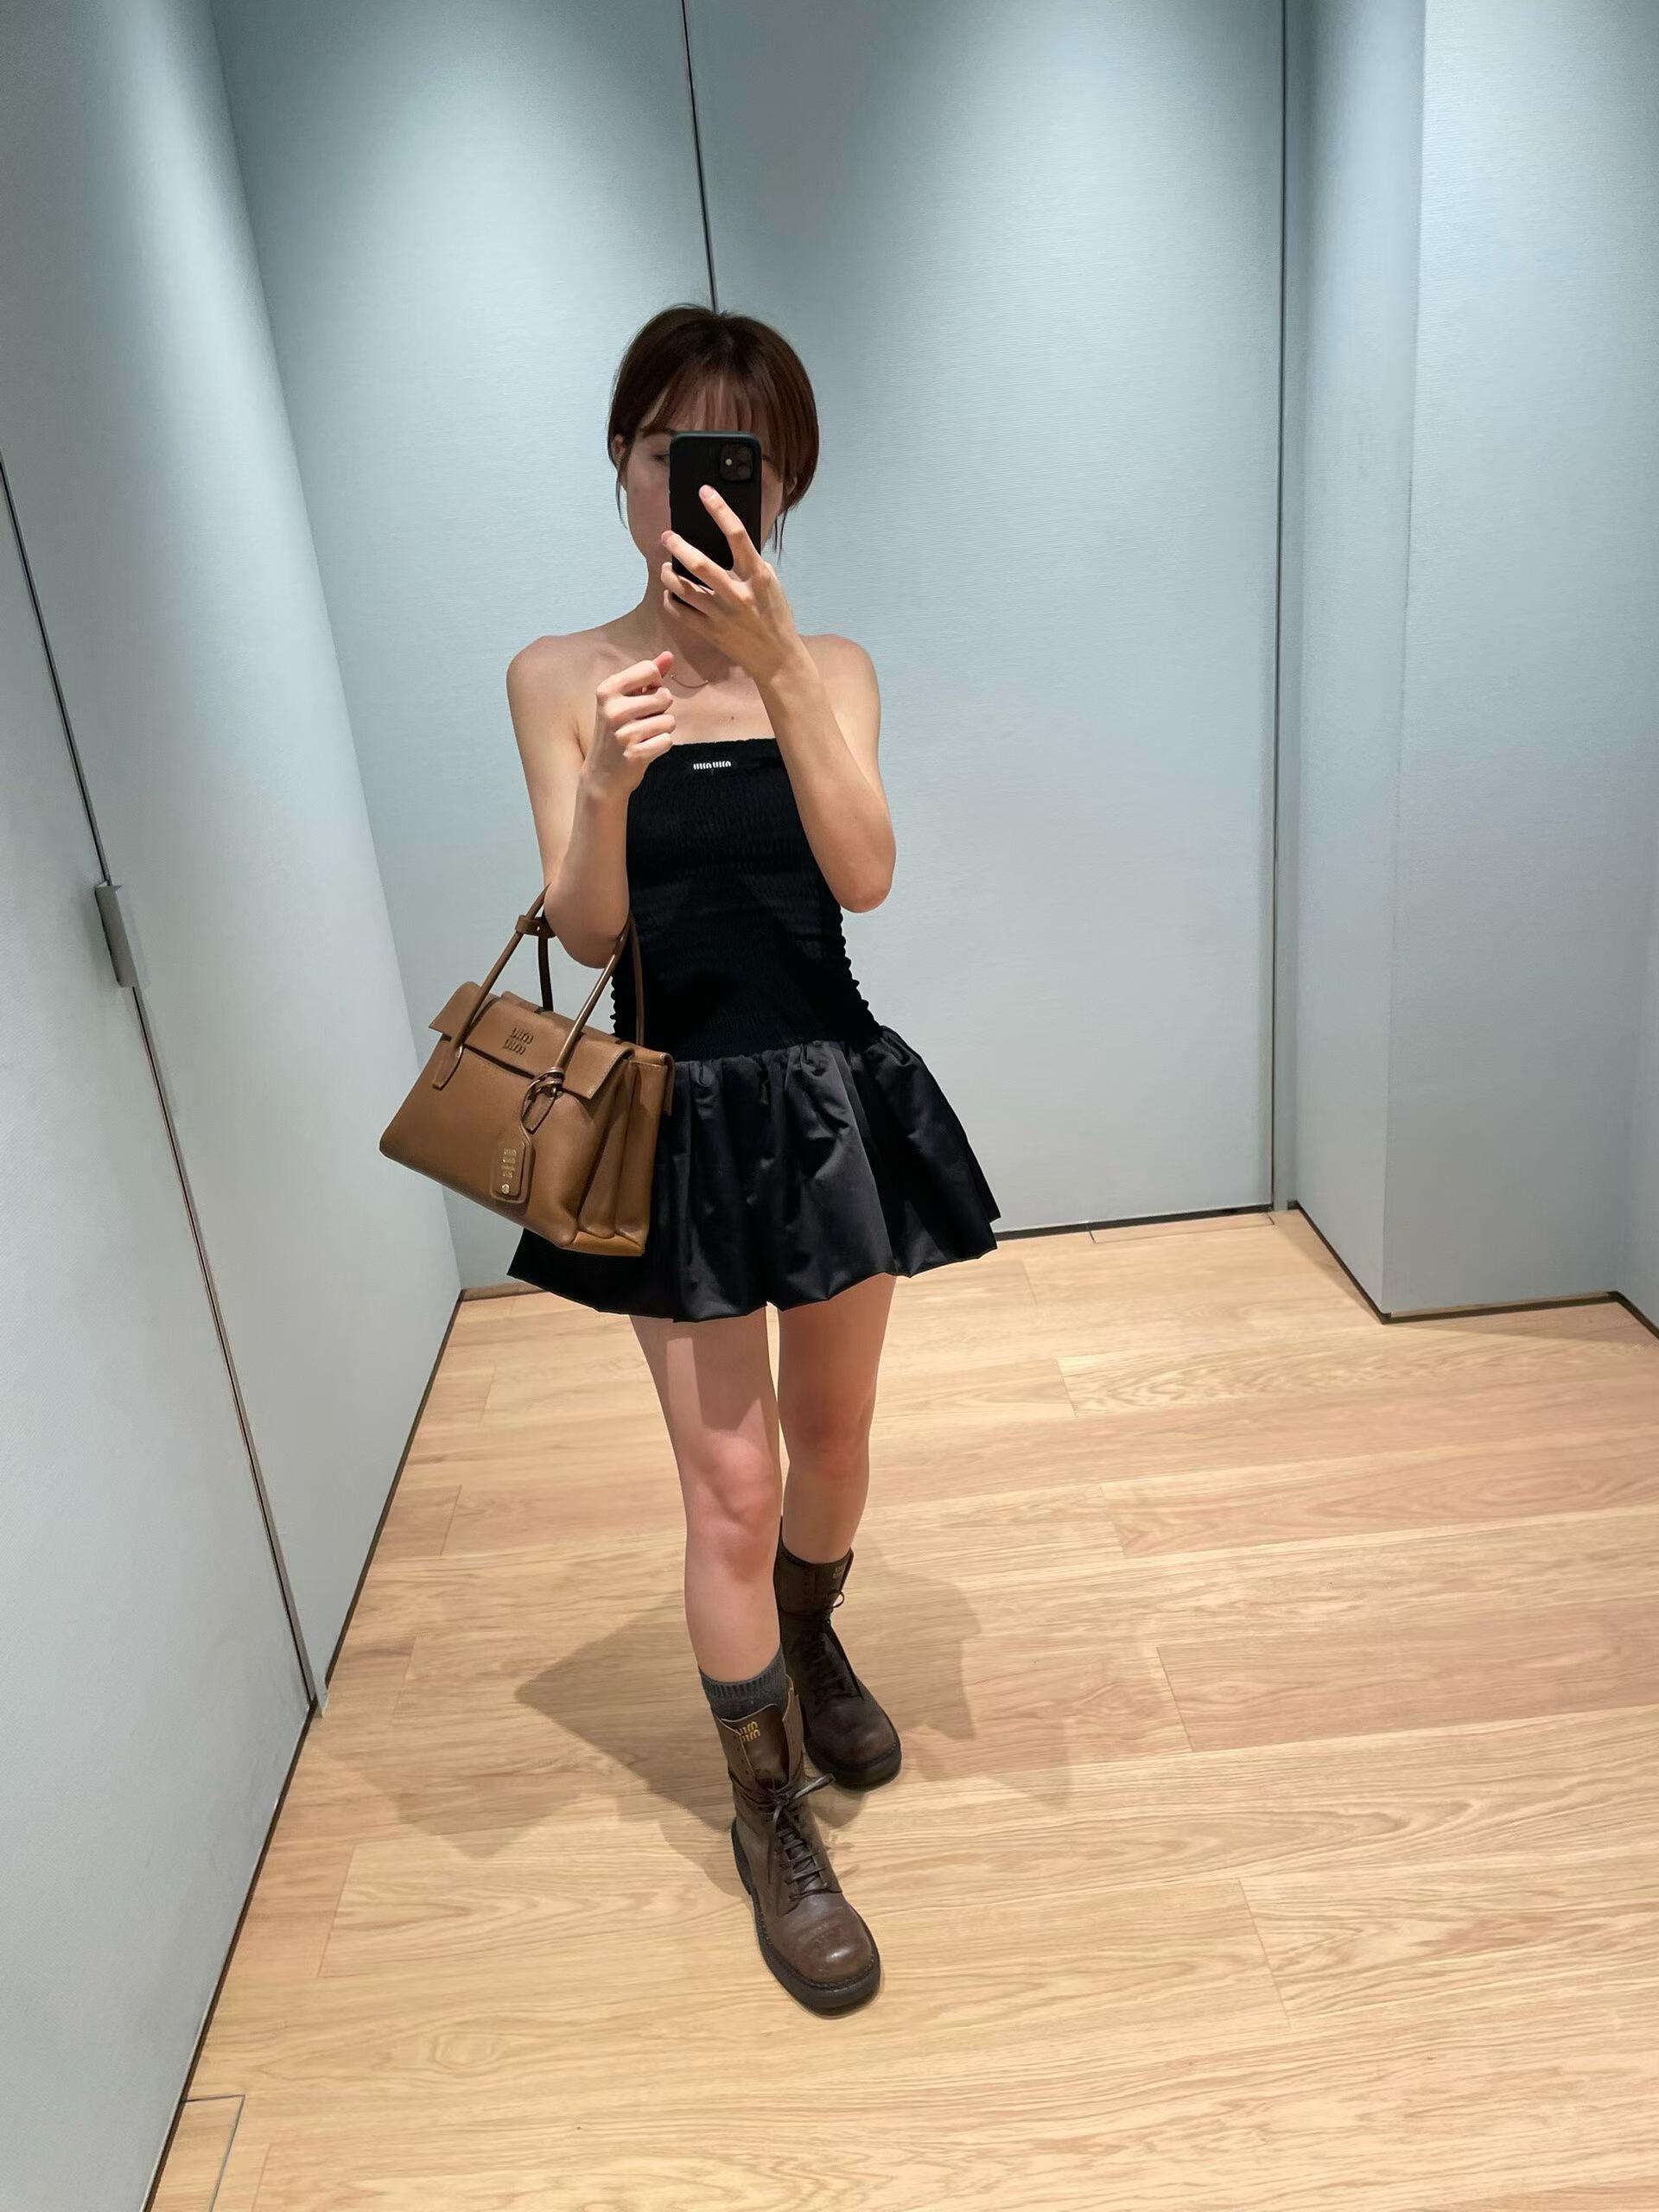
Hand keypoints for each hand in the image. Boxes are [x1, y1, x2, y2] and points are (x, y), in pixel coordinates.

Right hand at [581, 650, 677, 796]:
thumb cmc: (617, 731)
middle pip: (665, 696)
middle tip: (641, 722)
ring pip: (669, 721)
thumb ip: (647, 676)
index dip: (655, 684)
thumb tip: (668, 655)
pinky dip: (661, 746)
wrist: (602, 774)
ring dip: (662, 729)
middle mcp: (613, 709)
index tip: (642, 697)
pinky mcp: (636, 754)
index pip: (650, 670)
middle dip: (661, 710)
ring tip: (642, 736)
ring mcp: (624, 733)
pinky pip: (667, 741)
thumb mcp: (624, 699)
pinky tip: (644, 749)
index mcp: (608, 690)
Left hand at [659, 485, 803, 683]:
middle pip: (700, 564)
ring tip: (665, 568)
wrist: (777, 660)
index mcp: (757, 577)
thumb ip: (752, 566)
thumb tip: (731, 545)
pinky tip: (671, 594)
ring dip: (669, 575)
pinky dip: (671, 601)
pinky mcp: (711, 632)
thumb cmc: (776, 618)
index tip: (704, 492)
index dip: (719, 509)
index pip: (737, 535)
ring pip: (684, 589)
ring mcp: (722, 615)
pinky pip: (680, 613)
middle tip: (667, 537)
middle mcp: (738, 594)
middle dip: (678, 546)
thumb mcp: (772, 586)